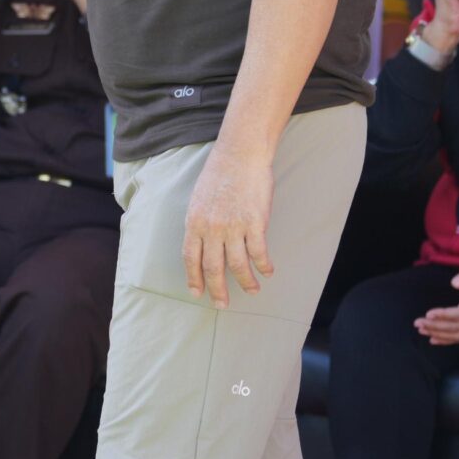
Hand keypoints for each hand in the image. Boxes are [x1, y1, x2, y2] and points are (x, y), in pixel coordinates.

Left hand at [183, 142, 274, 308]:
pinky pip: (259, 253)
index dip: (194, 278)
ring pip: (238, 266)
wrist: (240, 153)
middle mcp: (211, 228)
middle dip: (217, 290)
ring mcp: (233, 227)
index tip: (198, 293)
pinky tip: (267, 271)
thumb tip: (205, 244)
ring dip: (246, 282)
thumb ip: (201, 223)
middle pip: (213, 268)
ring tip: (252, 290)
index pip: (191, 258)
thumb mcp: (199, 198)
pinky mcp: (255, 223)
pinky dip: (264, 266)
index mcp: (194, 221)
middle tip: (222, 304)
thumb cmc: (220, 173)